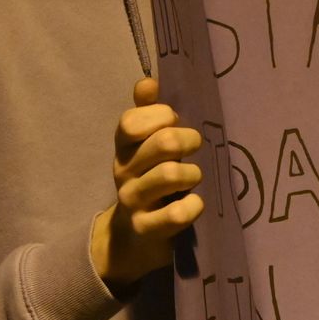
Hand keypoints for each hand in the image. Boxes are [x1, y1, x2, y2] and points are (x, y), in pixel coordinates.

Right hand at [89, 77, 204, 287]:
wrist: (131, 239)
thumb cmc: (147, 181)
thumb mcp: (143, 147)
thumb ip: (146, 113)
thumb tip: (147, 81)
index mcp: (123, 148)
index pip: (130, 122)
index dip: (158, 116)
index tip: (173, 119)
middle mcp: (122, 172)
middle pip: (162, 143)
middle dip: (188, 140)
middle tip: (195, 147)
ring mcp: (133, 201)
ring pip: (170, 175)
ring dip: (192, 173)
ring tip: (194, 177)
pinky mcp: (147, 229)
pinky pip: (176, 213)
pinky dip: (193, 205)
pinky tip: (196, 203)